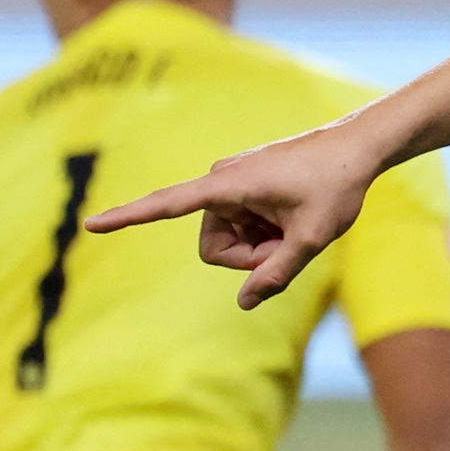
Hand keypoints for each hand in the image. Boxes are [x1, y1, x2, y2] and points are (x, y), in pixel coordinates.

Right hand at [87, 115, 386, 309]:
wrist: (359, 147)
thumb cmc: (337, 186)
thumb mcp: (312, 239)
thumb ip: (277, 274)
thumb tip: (243, 303)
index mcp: (228, 185)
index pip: (167, 204)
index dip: (128, 217)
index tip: (90, 225)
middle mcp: (221, 181)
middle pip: (215, 248)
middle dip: (251, 257)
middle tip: (292, 241)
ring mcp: (231, 184)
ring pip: (230, 241)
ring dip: (263, 245)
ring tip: (296, 225)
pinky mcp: (243, 188)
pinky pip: (242, 227)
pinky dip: (267, 233)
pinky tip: (294, 217)